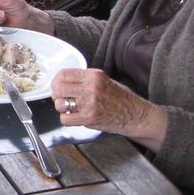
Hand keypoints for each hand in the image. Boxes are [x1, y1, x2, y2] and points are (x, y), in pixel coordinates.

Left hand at [50, 68, 166, 149]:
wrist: (136, 115)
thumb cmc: (121, 99)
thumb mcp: (104, 81)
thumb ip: (85, 80)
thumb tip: (63, 82)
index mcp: (93, 75)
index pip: (63, 74)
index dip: (56, 82)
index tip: (58, 87)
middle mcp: (91, 87)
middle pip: (58, 88)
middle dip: (57, 95)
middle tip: (63, 99)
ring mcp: (90, 102)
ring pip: (60, 104)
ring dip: (62, 108)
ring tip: (71, 109)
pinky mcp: (89, 117)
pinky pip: (65, 119)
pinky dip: (67, 120)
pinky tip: (76, 118)